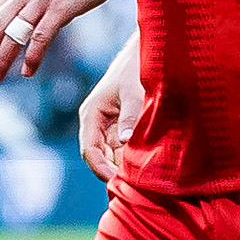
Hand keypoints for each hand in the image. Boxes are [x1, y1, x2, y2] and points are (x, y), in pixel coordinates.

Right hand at [78, 34, 142, 183]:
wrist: (145, 52)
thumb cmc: (136, 69)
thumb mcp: (133, 92)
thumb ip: (130, 117)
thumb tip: (126, 142)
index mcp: (91, 115)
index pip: (90, 151)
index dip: (102, 170)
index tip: (119, 182)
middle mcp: (95, 124)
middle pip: (100, 158)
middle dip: (115, 172)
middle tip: (138, 187)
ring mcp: (108, 127)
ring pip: (112, 156)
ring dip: (125, 166)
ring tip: (146, 179)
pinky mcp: (121, 127)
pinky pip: (123, 149)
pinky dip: (132, 158)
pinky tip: (149, 165)